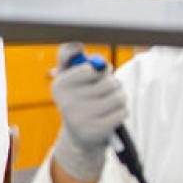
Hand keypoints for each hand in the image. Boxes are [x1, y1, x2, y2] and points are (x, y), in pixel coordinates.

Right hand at [49, 42, 126, 182]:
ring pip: (119, 96)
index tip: (97, 75)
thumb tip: (77, 46)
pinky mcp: (97, 130)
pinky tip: (111, 116)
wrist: (79, 137)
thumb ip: (68, 57)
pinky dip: (121, 112)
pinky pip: (123, 111)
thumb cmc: (78, 100)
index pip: (92, 68)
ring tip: (109, 103)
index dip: (101, 70)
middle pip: (109, 82)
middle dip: (114, 85)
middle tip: (105, 92)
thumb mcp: (69, 78)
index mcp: (59, 85)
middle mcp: (67, 102)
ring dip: (120, 98)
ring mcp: (81, 118)